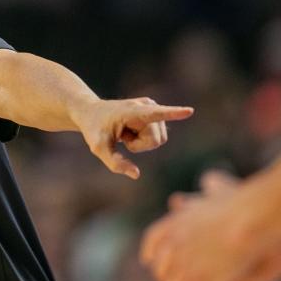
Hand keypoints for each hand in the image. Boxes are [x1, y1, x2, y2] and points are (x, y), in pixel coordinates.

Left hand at [71, 97, 193, 178]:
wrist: (91, 113)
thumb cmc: (93, 129)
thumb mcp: (98, 148)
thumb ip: (115, 162)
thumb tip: (136, 174)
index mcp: (133, 111)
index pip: (156, 113)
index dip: (173, 113)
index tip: (189, 111)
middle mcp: (148, 106)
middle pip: (156, 140)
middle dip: (140, 146)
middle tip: (121, 136)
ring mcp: (153, 109)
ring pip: (158, 140)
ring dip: (141, 143)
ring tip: (125, 132)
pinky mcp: (155, 114)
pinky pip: (157, 138)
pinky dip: (143, 141)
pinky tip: (130, 131)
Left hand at [140, 170, 280, 280]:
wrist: (249, 221)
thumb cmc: (241, 204)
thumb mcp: (219, 191)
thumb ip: (213, 186)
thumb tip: (208, 184)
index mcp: (173, 224)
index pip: (152, 241)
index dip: (151, 253)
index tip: (148, 261)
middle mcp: (172, 246)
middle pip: (161, 270)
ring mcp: (184, 265)